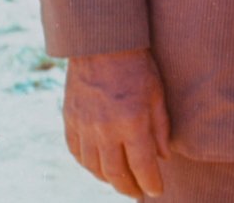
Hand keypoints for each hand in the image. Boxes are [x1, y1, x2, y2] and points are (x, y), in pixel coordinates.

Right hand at [63, 48, 169, 197]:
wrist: (102, 45)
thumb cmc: (137, 66)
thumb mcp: (158, 93)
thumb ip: (160, 127)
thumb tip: (163, 157)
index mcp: (131, 122)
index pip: (142, 164)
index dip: (150, 182)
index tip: (156, 191)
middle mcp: (105, 130)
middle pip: (115, 173)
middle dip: (128, 188)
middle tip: (138, 194)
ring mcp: (84, 127)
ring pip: (93, 167)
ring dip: (107, 180)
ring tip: (120, 183)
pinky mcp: (70, 121)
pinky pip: (76, 153)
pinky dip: (87, 165)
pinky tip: (97, 168)